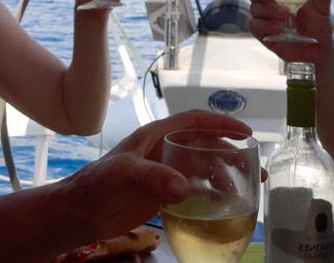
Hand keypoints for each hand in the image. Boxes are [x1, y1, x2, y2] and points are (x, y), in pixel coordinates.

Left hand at [59, 109, 254, 241]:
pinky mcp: (162, 192)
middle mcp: (164, 149)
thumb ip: (153, 179)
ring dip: (224, 176)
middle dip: (231, 154)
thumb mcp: (124, 175)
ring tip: (245, 190)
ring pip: (202, 168)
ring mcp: (164, 171)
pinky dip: (211, 195)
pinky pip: (195, 189)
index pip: (195, 121)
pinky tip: (222, 207)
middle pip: (205, 145)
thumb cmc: (97, 184)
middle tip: (254, 169)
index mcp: (157, 134)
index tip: (246, 132)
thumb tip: (184, 188)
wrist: (79, 212)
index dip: (221, 122)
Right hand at [247, 0, 333, 60]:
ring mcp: (265, 19)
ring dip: (269, 10)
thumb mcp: (323, 7)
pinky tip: (279, 28)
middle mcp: (270, 4)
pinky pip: (255, 27)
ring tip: (287, 15)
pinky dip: (266, 25)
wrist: (320, 50)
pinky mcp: (264, 35)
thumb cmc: (319, 25)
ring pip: (254, 9)